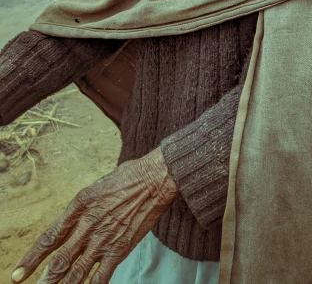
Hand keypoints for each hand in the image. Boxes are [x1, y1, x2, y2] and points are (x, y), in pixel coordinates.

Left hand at [11, 147, 178, 283]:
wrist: (154, 178)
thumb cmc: (127, 177)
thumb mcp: (96, 186)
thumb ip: (82, 208)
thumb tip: (70, 223)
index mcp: (80, 205)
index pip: (50, 237)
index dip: (32, 257)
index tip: (18, 273)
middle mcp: (88, 224)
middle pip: (59, 259)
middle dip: (42, 279)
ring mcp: (104, 239)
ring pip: (76, 272)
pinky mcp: (120, 249)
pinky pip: (101, 277)